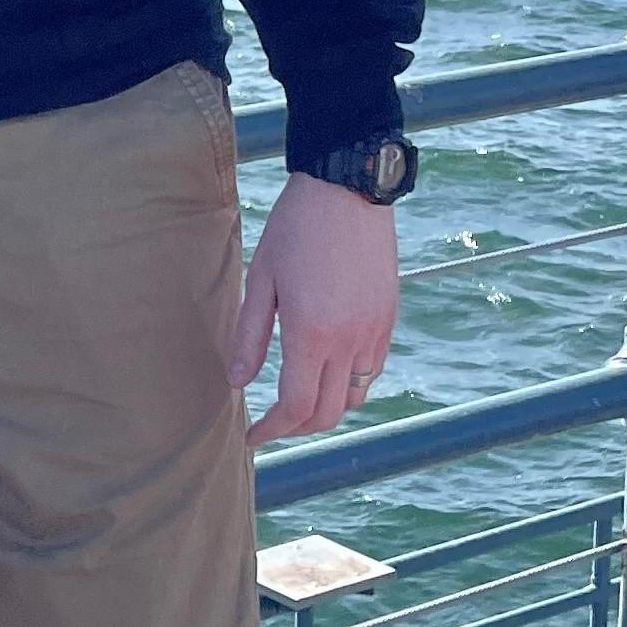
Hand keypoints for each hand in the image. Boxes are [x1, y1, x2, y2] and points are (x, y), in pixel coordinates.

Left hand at [230, 173, 398, 447]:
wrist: (348, 189)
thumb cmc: (295, 229)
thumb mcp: (260, 279)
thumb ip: (249, 336)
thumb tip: (237, 382)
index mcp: (311, 334)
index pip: (295, 407)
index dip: (272, 431)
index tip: (253, 436)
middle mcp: (349, 341)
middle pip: (327, 414)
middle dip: (296, 428)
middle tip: (271, 424)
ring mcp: (374, 331)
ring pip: (354, 397)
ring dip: (325, 408)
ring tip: (298, 400)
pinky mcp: (388, 318)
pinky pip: (372, 370)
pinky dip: (349, 383)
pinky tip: (326, 370)